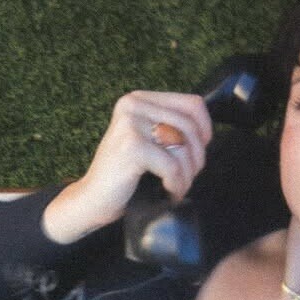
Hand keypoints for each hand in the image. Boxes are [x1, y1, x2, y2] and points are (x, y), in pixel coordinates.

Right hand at [43, 91, 212, 243]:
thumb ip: (170, 126)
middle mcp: (133, 105)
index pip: (192, 104)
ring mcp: (131, 124)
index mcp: (138, 99)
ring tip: (176, 187)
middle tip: (185, 177)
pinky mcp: (132, 147)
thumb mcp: (147, 139)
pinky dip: (176, 184)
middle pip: (190, 126)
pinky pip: (173, 166)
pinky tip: (168, 192)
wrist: (92, 200)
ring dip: (187, 174)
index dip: (205, 130)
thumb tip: (206, 130)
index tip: (197, 153)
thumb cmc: (123, 174)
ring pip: (184, 146)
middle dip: (196, 157)